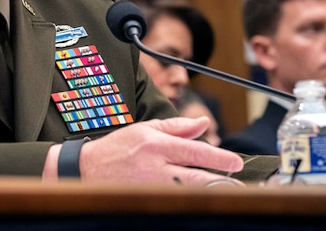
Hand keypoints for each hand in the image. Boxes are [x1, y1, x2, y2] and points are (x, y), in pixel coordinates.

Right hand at [77, 117, 244, 184]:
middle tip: (238, 181)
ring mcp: (149, 187)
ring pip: (186, 192)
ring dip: (207, 191)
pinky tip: (199, 199)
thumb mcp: (147, 129)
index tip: (236, 162)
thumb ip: (177, 127)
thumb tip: (203, 124)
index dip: (219, 158)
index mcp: (157, 145)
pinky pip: (171, 201)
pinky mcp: (144, 199)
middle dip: (220, 180)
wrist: (87, 169)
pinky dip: (187, 199)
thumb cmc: (119, 148)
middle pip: (195, 176)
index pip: (195, 152)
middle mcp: (155, 167)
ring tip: (225, 191)